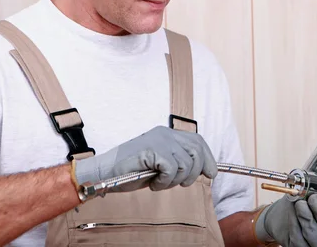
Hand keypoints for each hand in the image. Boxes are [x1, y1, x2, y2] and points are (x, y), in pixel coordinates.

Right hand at [73, 126, 217, 191]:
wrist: (105, 173)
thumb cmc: (131, 171)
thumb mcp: (161, 164)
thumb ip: (179, 161)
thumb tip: (203, 170)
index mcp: (168, 134)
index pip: (197, 141)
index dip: (208, 158)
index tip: (211, 173)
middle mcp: (165, 133)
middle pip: (197, 150)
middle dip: (195, 172)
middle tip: (181, 183)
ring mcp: (159, 140)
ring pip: (186, 163)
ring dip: (176, 180)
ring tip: (160, 183)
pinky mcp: (153, 149)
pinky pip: (172, 169)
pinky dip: (165, 181)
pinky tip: (153, 183)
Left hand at [255, 159, 316, 246]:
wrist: (281, 217)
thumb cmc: (301, 202)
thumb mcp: (311, 188)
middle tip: (311, 198)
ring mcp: (316, 244)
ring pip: (314, 235)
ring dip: (306, 217)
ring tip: (299, 204)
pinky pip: (299, 239)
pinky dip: (294, 225)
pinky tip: (292, 215)